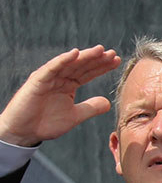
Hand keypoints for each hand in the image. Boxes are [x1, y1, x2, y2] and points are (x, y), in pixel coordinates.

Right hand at [0, 46, 120, 146]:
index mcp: (69, 85)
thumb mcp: (74, 116)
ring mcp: (49, 78)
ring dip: (85, 56)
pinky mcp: (38, 80)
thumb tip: (109, 102)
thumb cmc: (45, 124)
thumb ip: (90, 108)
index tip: (117, 61)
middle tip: (112, 53)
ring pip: (69, 63)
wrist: (24, 132)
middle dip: (97, 59)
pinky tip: (75, 53)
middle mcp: (60, 78)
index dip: (102, 67)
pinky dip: (63, 60)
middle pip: (81, 65)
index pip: (88, 72)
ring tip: (100, 50)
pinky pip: (52, 68)